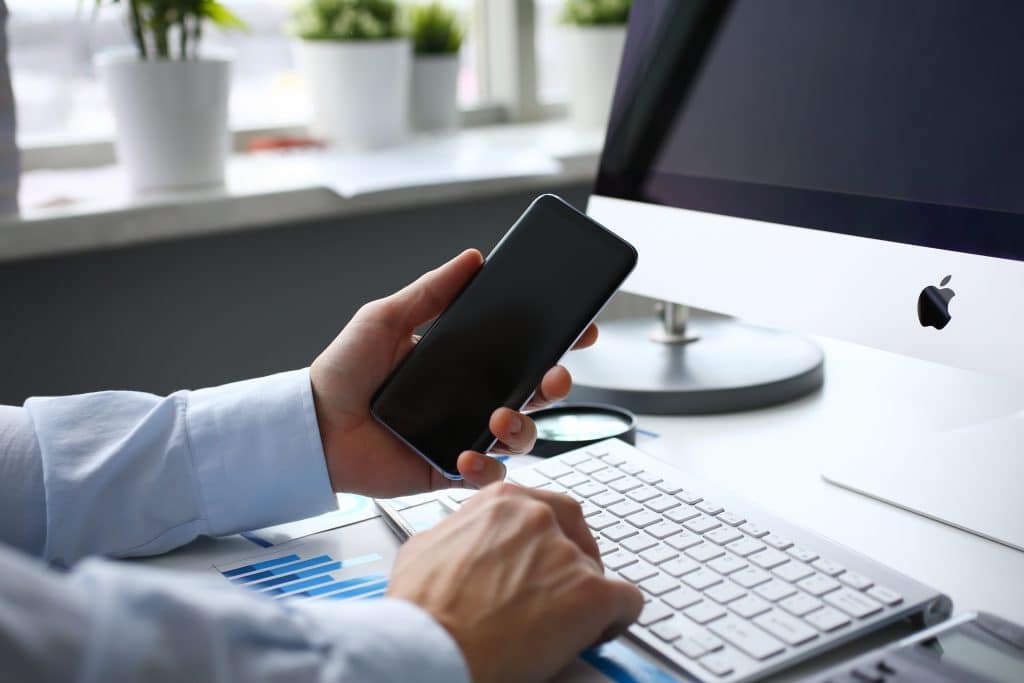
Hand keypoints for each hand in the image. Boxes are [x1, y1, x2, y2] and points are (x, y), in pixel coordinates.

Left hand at [309, 249, 598, 496]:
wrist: (312, 426)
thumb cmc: (343, 372)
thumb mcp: (386, 318)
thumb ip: (431, 291)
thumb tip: (473, 257)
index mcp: (463, 362)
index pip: (521, 350)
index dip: (556, 342)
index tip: (581, 328)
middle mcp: (470, 399)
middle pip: (533, 394)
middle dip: (557, 384)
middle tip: (555, 375)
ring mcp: (463, 435)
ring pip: (520, 436)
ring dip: (523, 427)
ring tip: (499, 417)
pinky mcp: (448, 470)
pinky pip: (486, 475)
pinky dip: (486, 469)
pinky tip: (467, 455)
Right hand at [387, 483, 643, 682]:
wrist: (433, 648)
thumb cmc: (422, 608)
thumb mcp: (427, 546)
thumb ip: (460, 534)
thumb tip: (464, 543)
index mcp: (503, 502)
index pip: (547, 509)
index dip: (549, 540)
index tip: (544, 562)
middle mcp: (539, 518)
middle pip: (579, 534)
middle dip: (575, 561)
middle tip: (561, 592)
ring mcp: (568, 554)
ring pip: (597, 573)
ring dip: (583, 599)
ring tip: (561, 628)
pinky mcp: (592, 593)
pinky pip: (628, 601)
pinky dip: (617, 619)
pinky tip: (596, 633)